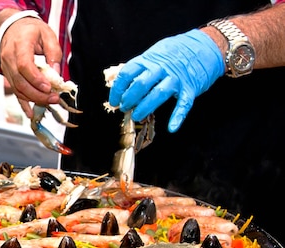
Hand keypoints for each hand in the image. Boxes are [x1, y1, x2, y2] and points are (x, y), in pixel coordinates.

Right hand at [0, 16, 62, 117]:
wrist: (11, 29)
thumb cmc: (30, 30)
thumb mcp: (47, 34)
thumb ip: (53, 53)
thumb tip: (56, 75)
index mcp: (19, 44)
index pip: (24, 65)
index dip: (36, 79)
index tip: (49, 88)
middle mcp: (9, 58)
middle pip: (20, 81)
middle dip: (37, 93)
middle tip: (54, 98)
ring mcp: (6, 68)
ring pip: (17, 89)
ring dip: (33, 98)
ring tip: (49, 102)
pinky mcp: (8, 76)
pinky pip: (15, 91)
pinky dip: (23, 103)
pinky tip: (30, 113)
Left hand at [108, 29, 224, 131]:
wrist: (206, 46)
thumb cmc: (176, 52)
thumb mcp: (155, 54)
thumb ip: (141, 67)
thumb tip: (122, 83)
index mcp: (149, 59)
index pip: (127, 74)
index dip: (117, 89)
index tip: (114, 100)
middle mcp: (162, 68)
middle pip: (140, 84)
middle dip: (129, 99)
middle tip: (124, 108)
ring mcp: (177, 78)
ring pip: (158, 93)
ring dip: (145, 107)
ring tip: (136, 116)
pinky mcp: (190, 88)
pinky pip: (184, 103)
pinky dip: (178, 116)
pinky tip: (172, 127)